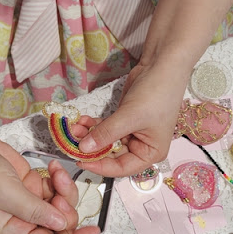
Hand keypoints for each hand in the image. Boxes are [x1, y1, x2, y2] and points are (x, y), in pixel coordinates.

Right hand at [0, 129, 98, 233]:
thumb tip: (61, 224)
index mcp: (13, 230)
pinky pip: (55, 187)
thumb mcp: (4, 193)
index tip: (92, 231)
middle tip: (60, 189)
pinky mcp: (32, 183)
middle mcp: (23, 219)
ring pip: (60, 204)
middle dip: (66, 208)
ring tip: (56, 173)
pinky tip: (52, 166)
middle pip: (59, 225)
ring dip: (64, 189)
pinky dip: (59, 178)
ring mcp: (29, 200)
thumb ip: (34, 210)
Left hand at [76, 62, 187, 176]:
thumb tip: (83, 148)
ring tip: (73, 129)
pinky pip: (105, 129)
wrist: (161, 65)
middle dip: (91, 149)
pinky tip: (82, 121)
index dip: (100, 166)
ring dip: (89, 136)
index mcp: (150, 153)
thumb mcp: (130, 116)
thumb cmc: (156, 94)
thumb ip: (106, 134)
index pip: (121, 168)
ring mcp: (131, 134)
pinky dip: (94, 126)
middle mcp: (141, 147)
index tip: (80, 161)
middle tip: (71, 143)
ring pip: (106, 142)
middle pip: (112, 156)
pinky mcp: (123, 121)